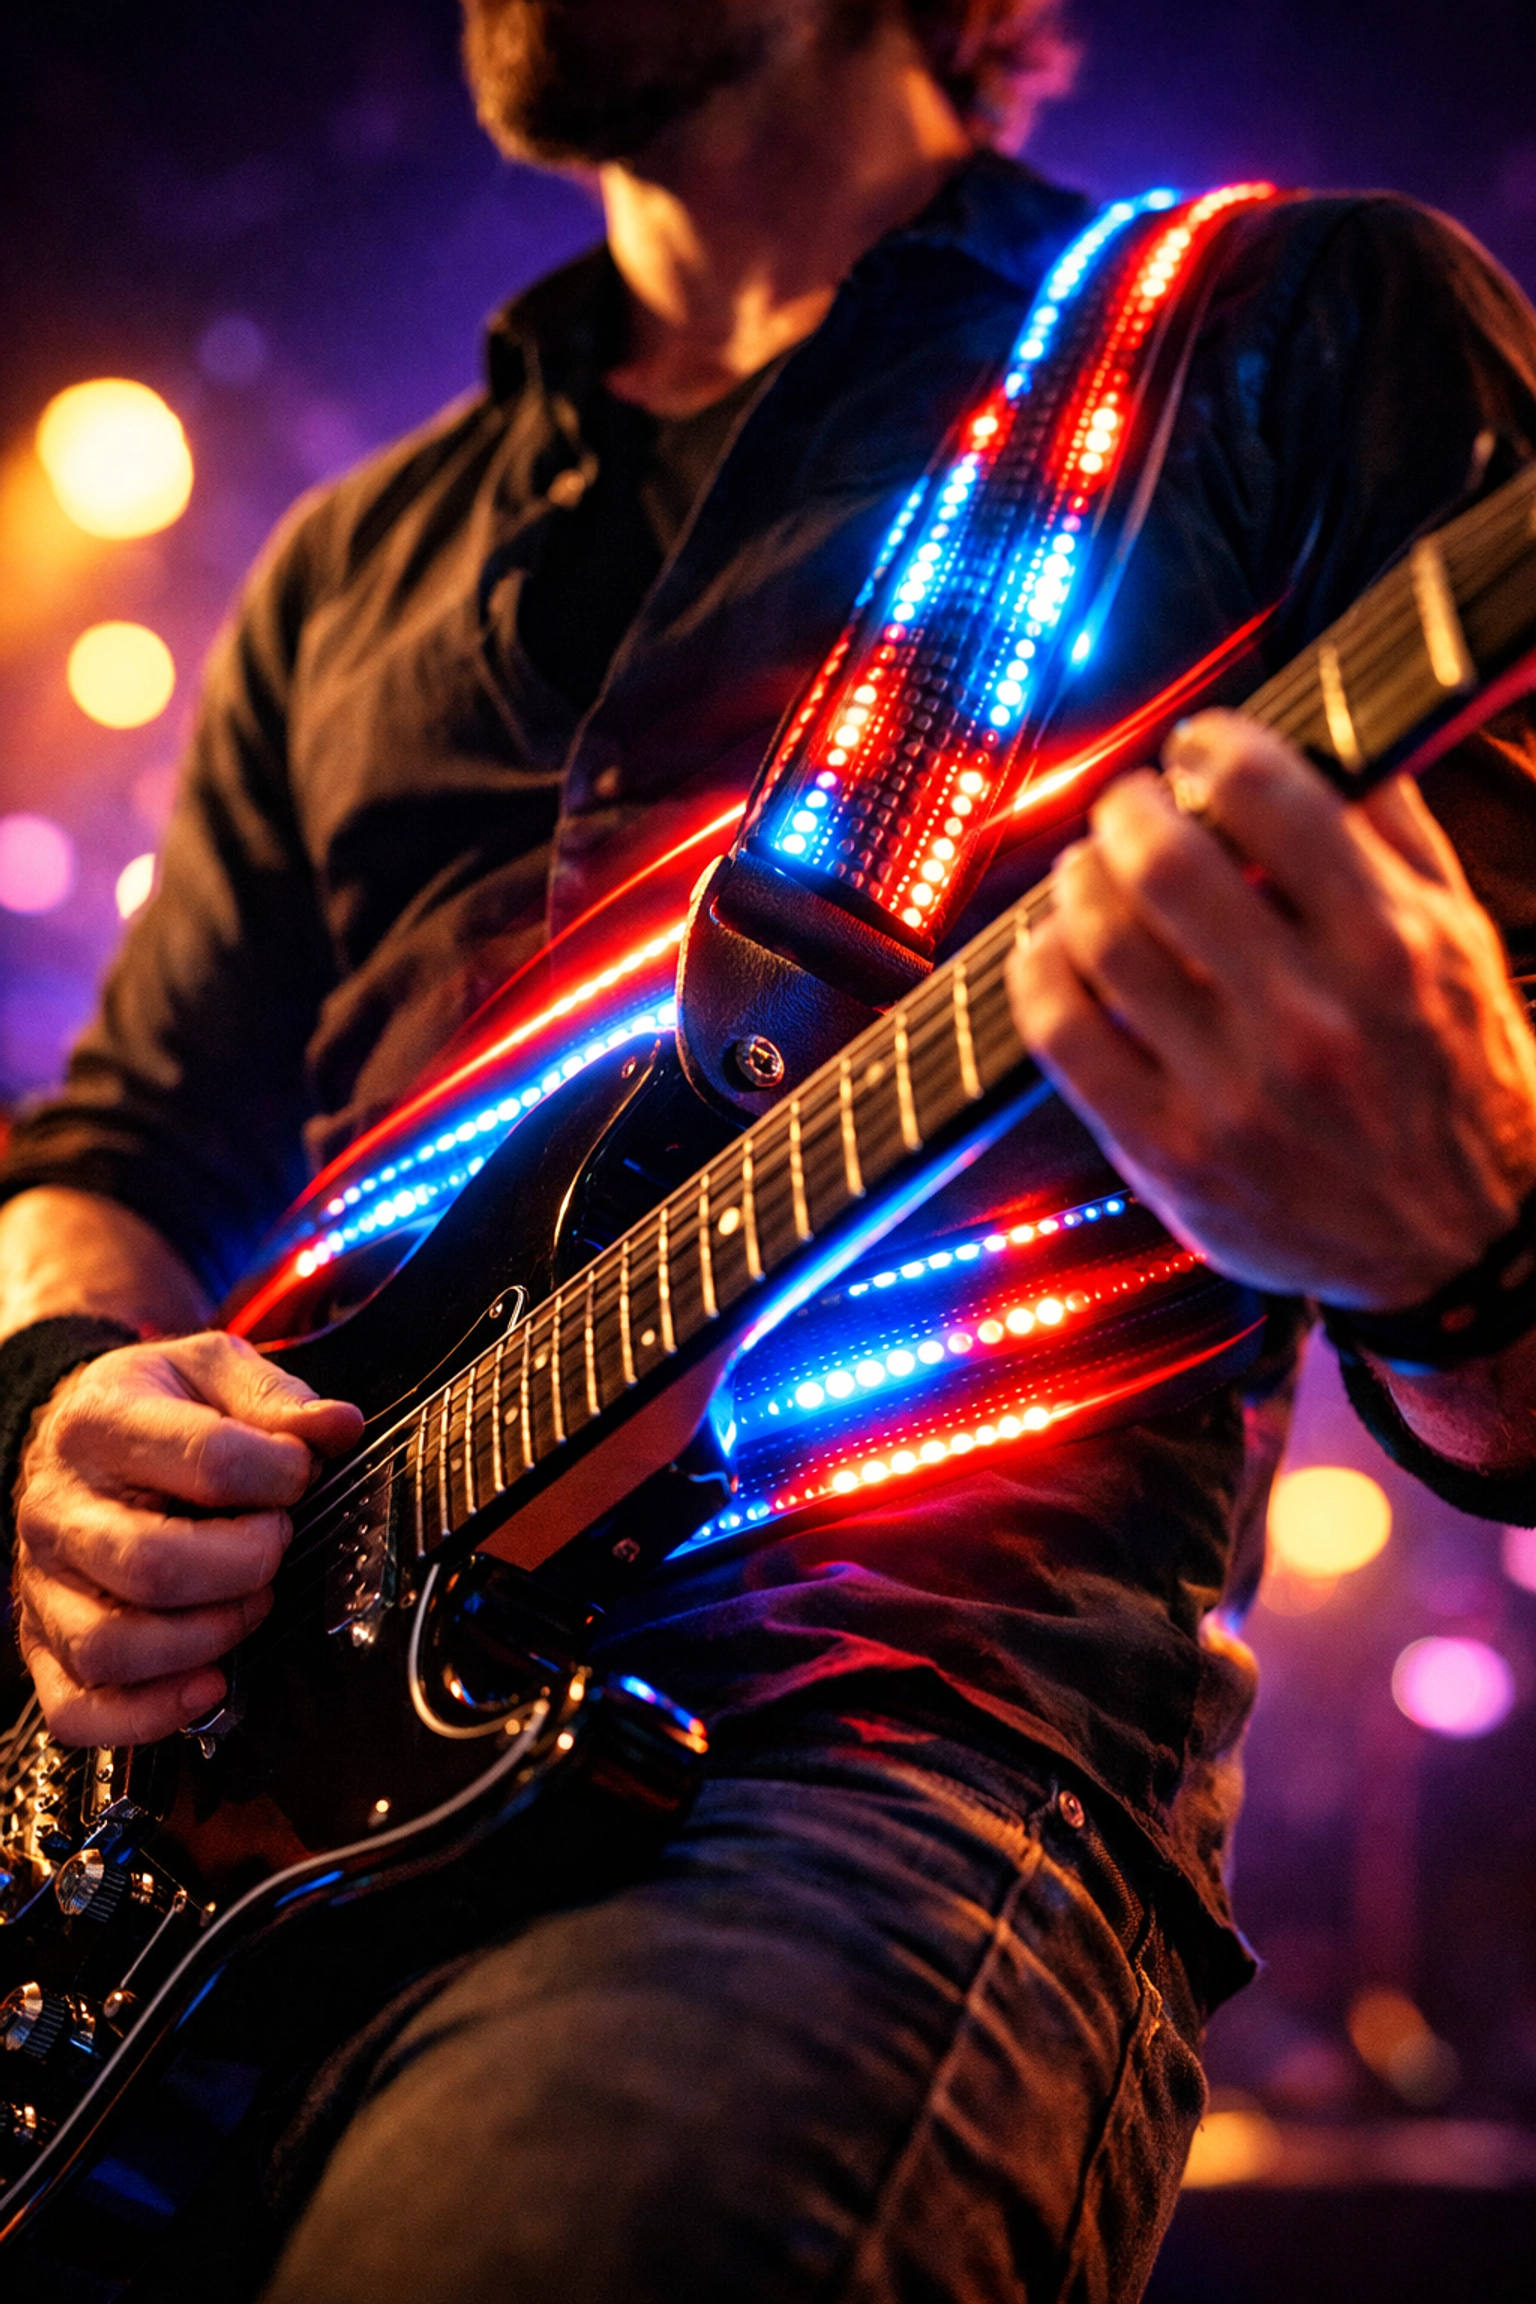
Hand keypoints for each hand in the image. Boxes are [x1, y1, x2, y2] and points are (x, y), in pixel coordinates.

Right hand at [13, 1332, 361, 1745]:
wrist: (72, 1430)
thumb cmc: (153, 1405)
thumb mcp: (212, 1369)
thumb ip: (277, 1399)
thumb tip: (340, 1427)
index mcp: (102, 1424)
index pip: (208, 1459)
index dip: (280, 1474)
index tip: (302, 1474)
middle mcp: (59, 1508)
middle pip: (154, 1565)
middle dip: (248, 1563)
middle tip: (278, 1542)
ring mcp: (45, 1584)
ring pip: (112, 1645)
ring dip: (208, 1639)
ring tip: (251, 1604)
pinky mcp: (44, 1642)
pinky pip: (78, 1709)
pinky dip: (149, 1715)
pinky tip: (211, 1684)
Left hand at [1006, 711, 1535, 1307]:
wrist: (1467, 1242)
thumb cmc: (1458, 1072)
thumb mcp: (1459, 940)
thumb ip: (1390, 831)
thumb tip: (1313, 728)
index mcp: (1390, 948)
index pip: (1269, 793)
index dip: (1211, 748)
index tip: (1195, 749)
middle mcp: (1312, 1021)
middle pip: (1164, 862)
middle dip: (1128, 810)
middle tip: (1129, 809)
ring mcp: (1235, 1096)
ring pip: (1101, 942)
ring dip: (1076, 883)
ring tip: (1087, 874)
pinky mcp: (1173, 1155)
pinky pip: (1063, 1038)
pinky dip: (1038, 973)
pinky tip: (1049, 951)